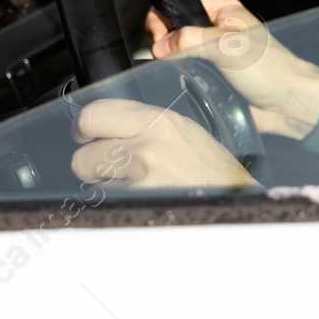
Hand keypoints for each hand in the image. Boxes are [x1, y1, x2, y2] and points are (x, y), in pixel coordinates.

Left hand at [71, 97, 258, 189]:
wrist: (235, 202)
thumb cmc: (212, 171)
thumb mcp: (184, 132)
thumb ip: (147, 123)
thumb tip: (108, 124)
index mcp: (160, 121)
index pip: (96, 113)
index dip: (86, 127)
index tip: (87, 134)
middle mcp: (147, 145)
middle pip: (84, 151)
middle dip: (88, 160)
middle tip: (100, 164)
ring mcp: (141, 179)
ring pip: (93, 183)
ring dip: (104, 186)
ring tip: (133, 186)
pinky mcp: (138, 205)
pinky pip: (108, 204)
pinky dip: (117, 204)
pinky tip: (139, 201)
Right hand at [145, 0, 318, 139]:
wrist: (285, 105)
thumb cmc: (271, 68)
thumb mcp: (229, 46)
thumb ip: (192, 41)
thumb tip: (160, 46)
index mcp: (220, 8)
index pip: (177, 3)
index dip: (164, 19)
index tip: (161, 38)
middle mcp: (212, 27)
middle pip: (171, 30)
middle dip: (165, 45)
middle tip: (171, 57)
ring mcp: (208, 53)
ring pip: (173, 56)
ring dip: (173, 66)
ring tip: (186, 73)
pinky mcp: (207, 76)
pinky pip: (182, 76)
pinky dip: (180, 81)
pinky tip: (189, 85)